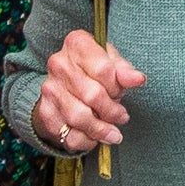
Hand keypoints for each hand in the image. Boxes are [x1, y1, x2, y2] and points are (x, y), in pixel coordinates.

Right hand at [30, 32, 143, 155]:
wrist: (64, 84)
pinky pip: (68, 134)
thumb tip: (138, 79)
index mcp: (77, 44)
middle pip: (93, 95)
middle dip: (112, 111)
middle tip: (122, 116)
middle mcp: (59, 63)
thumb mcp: (111, 62)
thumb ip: (125, 71)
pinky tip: (95, 138)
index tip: (122, 92)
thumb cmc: (93, 69)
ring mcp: (50, 88)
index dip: (117, 86)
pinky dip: (86, 141)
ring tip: (114, 133)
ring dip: (101, 130)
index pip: (103, 69)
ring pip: (80, 117)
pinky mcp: (45, 112)